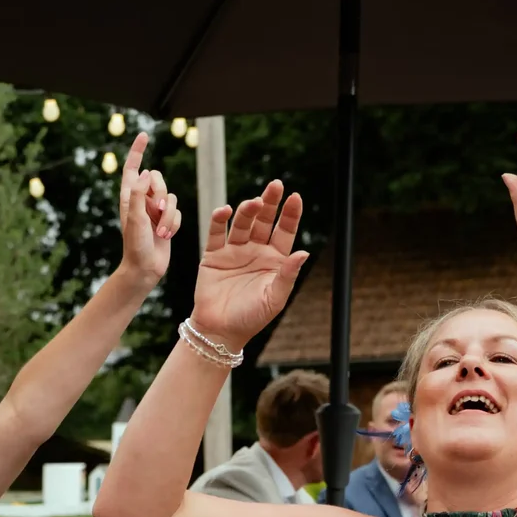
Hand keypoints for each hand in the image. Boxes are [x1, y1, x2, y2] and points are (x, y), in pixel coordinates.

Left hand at [116, 132, 179, 289]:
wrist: (144, 268)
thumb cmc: (135, 245)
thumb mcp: (134, 218)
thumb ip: (139, 194)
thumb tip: (146, 172)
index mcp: (129, 197)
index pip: (133, 168)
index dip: (137, 151)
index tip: (144, 135)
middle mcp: (142, 200)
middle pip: (159, 179)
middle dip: (161, 194)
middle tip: (156, 211)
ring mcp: (155, 210)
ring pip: (171, 197)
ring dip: (168, 217)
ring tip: (160, 233)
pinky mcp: (167, 220)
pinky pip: (178, 212)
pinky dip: (174, 225)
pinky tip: (166, 237)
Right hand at [192, 179, 308, 347]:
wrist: (220, 330)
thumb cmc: (251, 317)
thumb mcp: (275, 298)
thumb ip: (288, 274)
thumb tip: (304, 252)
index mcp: (274, 259)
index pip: (285, 231)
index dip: (290, 214)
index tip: (295, 197)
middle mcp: (255, 251)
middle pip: (264, 221)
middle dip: (270, 203)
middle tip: (276, 185)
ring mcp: (234, 251)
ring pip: (242, 224)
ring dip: (247, 211)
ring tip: (253, 203)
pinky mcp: (213, 255)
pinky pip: (216, 233)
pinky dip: (219, 221)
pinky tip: (224, 211)